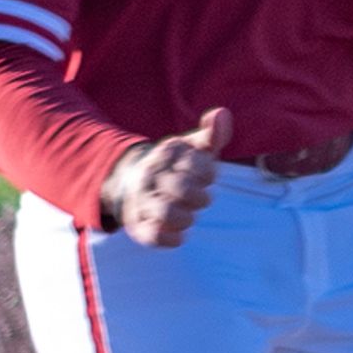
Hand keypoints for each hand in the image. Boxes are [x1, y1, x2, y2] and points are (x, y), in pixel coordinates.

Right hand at [103, 109, 227, 246]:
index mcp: (167, 153)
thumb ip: (212, 133)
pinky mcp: (137, 225)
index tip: (205, 176)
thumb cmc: (175, 166)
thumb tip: (222, 114)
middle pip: (182, 189)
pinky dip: (172, 238)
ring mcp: (142, 200)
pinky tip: (178, 233)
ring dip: (186, 218)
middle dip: (200, 198)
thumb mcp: (192, 147)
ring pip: (166, 213)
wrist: (131, 181)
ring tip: (188, 216)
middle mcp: (151, 175)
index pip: (198, 165)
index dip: (208, 173)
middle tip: (200, 199)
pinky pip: (154, 236)